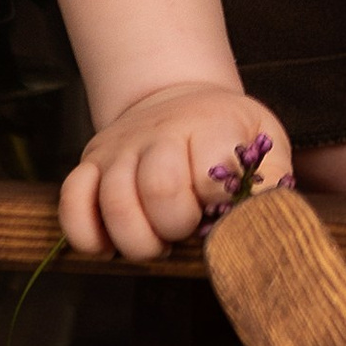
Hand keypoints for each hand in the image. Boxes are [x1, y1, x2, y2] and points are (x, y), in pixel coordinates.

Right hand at [60, 82, 290, 262]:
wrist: (180, 100)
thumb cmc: (226, 134)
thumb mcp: (264, 142)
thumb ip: (273, 179)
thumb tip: (271, 223)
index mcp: (209, 124)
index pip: (208, 175)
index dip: (215, 208)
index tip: (221, 212)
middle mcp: (158, 132)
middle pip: (158, 189)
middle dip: (176, 227)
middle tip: (187, 230)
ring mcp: (118, 148)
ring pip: (112, 203)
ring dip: (137, 240)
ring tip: (157, 242)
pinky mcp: (89, 164)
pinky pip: (72, 204)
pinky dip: (87, 236)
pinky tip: (112, 245)